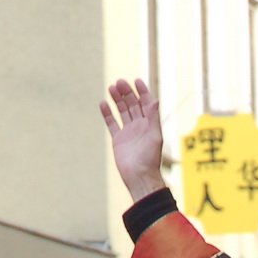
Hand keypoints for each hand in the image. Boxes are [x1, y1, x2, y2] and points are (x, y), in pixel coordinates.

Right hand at [99, 78, 165, 202]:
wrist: (139, 176)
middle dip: (127, 93)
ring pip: (122, 111)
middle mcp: (140, 126)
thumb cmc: (150, 159)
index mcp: (150, 124)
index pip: (146, 103)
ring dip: (117, 99)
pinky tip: (103, 103)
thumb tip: (155, 100)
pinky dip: (107, 113)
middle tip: (119, 82)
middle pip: (133, 104)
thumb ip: (153, 118)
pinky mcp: (118, 139)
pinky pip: (112, 123)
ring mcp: (128, 132)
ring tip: (111, 88)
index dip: (142, 92)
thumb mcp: (155, 137)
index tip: (136, 80)